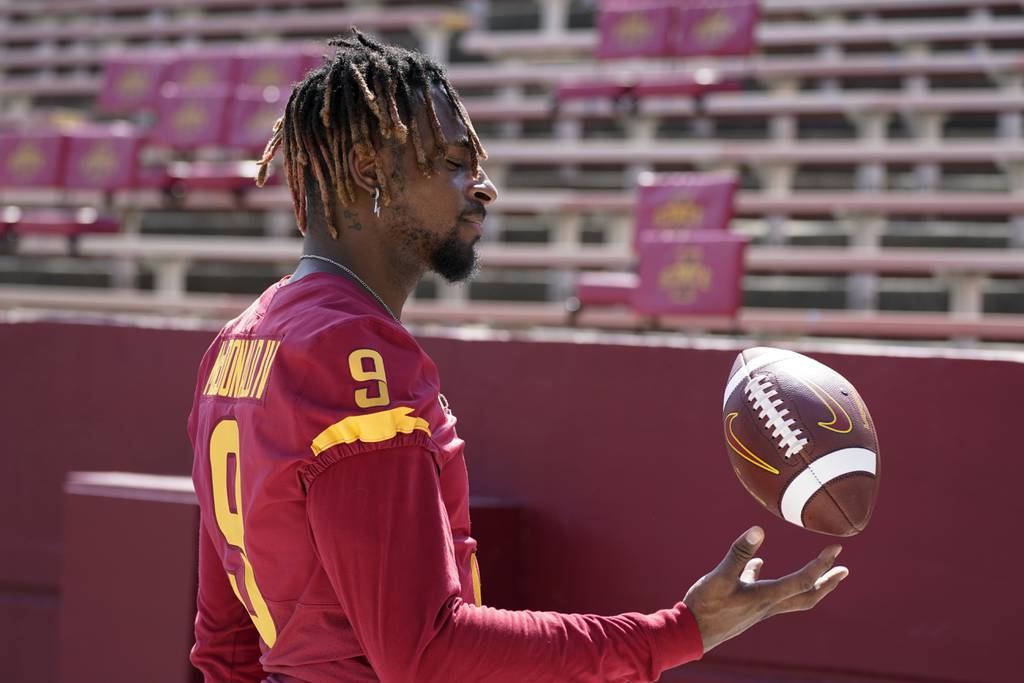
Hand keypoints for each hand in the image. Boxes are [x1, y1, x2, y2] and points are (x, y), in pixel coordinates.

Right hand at [683, 526, 847, 652]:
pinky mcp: (745, 609)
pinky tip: (757, 567)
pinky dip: (770, 580)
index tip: (836, 550)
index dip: (821, 565)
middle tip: (843, 571)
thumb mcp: (719, 577)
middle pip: (806, 597)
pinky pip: (766, 593)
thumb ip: (739, 553)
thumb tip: (759, 529)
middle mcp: (767, 605)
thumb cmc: (705, 606)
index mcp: (766, 596)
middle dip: (827, 584)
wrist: (690, 634)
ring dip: (807, 585)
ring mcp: (757, 609)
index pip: (803, 581)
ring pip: (790, 598)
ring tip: (816, 573)